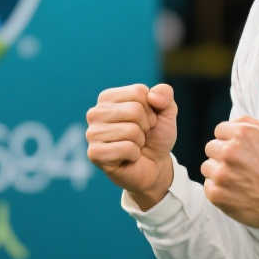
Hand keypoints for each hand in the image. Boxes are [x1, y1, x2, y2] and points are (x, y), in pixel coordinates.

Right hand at [86, 83, 177, 209]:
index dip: (151, 109)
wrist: (154, 166)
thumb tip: (152, 96)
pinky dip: (134, 154)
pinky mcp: (94, 153)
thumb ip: (165, 94)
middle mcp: (95, 112)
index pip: (138, 92)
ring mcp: (92, 133)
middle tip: (141, 135)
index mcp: (108, 97)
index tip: (147, 121)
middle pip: (135, 109)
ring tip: (134, 145)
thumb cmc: (155, 136)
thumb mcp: (166, 111)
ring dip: (140, 141)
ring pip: (131, 129)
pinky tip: (128, 157)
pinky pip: (126, 148)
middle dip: (146, 125)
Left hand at [202, 116, 258, 230]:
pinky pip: (208, 186)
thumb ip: (250, 123)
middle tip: (239, 167)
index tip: (238, 151)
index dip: (229, 140)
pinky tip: (235, 192)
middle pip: (211, 147)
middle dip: (222, 156)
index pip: (220, 130)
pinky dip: (219, 190)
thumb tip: (231, 122)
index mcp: (242, 134)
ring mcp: (221, 173)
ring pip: (207, 167)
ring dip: (219, 173)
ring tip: (238, 180)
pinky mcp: (216, 193)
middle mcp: (229, 151)